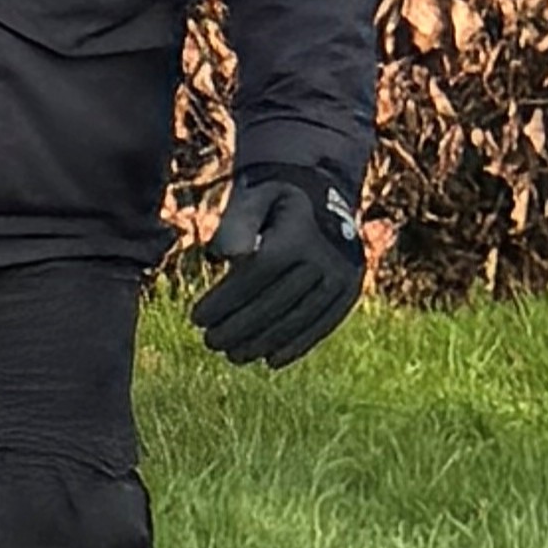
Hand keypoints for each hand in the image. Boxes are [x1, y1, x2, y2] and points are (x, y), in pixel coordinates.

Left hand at [191, 162, 363, 367]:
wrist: (323, 187)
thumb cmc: (274, 193)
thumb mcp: (253, 195)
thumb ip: (236, 223)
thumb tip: (224, 257)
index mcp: (297, 234)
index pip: (255, 277)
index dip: (225, 302)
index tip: (196, 318)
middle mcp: (324, 258)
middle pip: (274, 303)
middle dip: (238, 328)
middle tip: (210, 342)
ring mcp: (341, 276)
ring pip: (297, 319)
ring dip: (263, 343)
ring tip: (234, 355)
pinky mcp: (350, 289)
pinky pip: (323, 324)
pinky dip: (297, 346)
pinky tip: (271, 360)